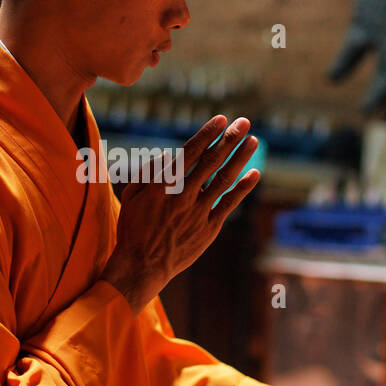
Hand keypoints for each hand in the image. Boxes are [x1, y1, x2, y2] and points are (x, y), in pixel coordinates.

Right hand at [101, 116, 260, 312]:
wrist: (142, 265)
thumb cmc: (133, 228)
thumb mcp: (131, 195)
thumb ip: (148, 172)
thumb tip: (169, 155)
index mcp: (163, 184)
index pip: (190, 152)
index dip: (208, 134)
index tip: (221, 119)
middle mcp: (184, 194)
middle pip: (212, 161)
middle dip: (230, 139)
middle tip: (244, 122)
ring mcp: (199, 211)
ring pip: (224, 178)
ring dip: (240, 157)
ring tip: (253, 141)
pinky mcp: (209, 228)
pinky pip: (229, 203)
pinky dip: (243, 188)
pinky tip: (254, 173)